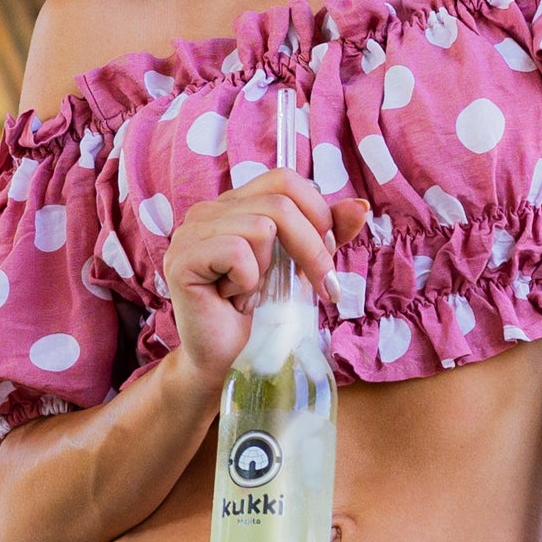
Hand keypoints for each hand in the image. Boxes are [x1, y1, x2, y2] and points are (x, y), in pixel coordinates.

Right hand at [164, 169, 370, 384]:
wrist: (231, 362)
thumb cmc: (264, 315)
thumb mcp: (304, 267)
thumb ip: (327, 233)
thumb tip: (360, 206)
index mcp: (234, 205)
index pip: (285, 179)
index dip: (317, 213)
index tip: (326, 257)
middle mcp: (208, 210)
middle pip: (280, 202)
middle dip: (312, 248)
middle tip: (318, 287)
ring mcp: (190, 233)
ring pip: (261, 227)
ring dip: (270, 272)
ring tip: (252, 294)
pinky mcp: (182, 260)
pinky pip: (237, 252)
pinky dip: (248, 283)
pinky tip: (233, 299)